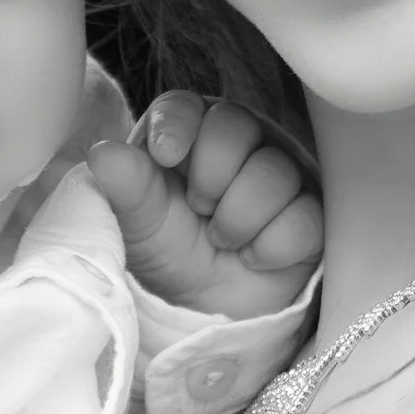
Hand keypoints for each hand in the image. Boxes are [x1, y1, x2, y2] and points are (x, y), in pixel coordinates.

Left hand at [86, 91, 322, 320]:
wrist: (210, 308)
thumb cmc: (170, 252)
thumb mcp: (141, 225)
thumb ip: (126, 188)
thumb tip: (103, 152)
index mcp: (189, 133)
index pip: (186, 105)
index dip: (178, 126)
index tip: (166, 156)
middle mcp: (239, 142)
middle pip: (235, 126)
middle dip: (210, 178)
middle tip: (199, 210)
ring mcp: (281, 174)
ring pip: (273, 173)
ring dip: (237, 220)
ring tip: (223, 240)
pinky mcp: (311, 212)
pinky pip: (304, 217)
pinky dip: (271, 246)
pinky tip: (254, 256)